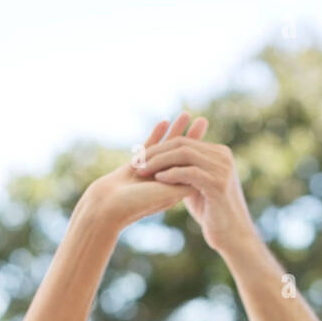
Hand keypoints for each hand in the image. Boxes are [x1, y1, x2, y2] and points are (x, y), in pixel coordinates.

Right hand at [84, 111, 209, 229]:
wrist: (107, 206)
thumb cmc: (137, 204)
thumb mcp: (166, 195)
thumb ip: (184, 184)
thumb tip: (204, 175)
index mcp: (172, 189)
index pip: (191, 169)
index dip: (202, 156)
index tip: (214, 143)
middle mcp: (163, 180)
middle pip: (181, 155)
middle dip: (192, 138)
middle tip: (204, 121)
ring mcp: (149, 171)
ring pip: (165, 147)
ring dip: (176, 131)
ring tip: (186, 114)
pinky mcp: (136, 164)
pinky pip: (148, 145)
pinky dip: (157, 134)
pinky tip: (164, 120)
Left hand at [132, 123, 256, 254]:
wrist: (233, 237)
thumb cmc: (213, 215)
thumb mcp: (198, 187)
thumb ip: (187, 172)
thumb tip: (165, 164)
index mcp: (219, 154)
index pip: (184, 142)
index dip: (160, 147)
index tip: (141, 157)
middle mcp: (223, 157)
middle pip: (183, 144)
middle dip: (157, 152)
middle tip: (137, 161)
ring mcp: (222, 169)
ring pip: (185, 154)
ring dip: (160, 161)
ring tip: (143, 170)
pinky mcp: (219, 183)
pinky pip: (190, 172)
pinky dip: (172, 173)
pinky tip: (158, 178)